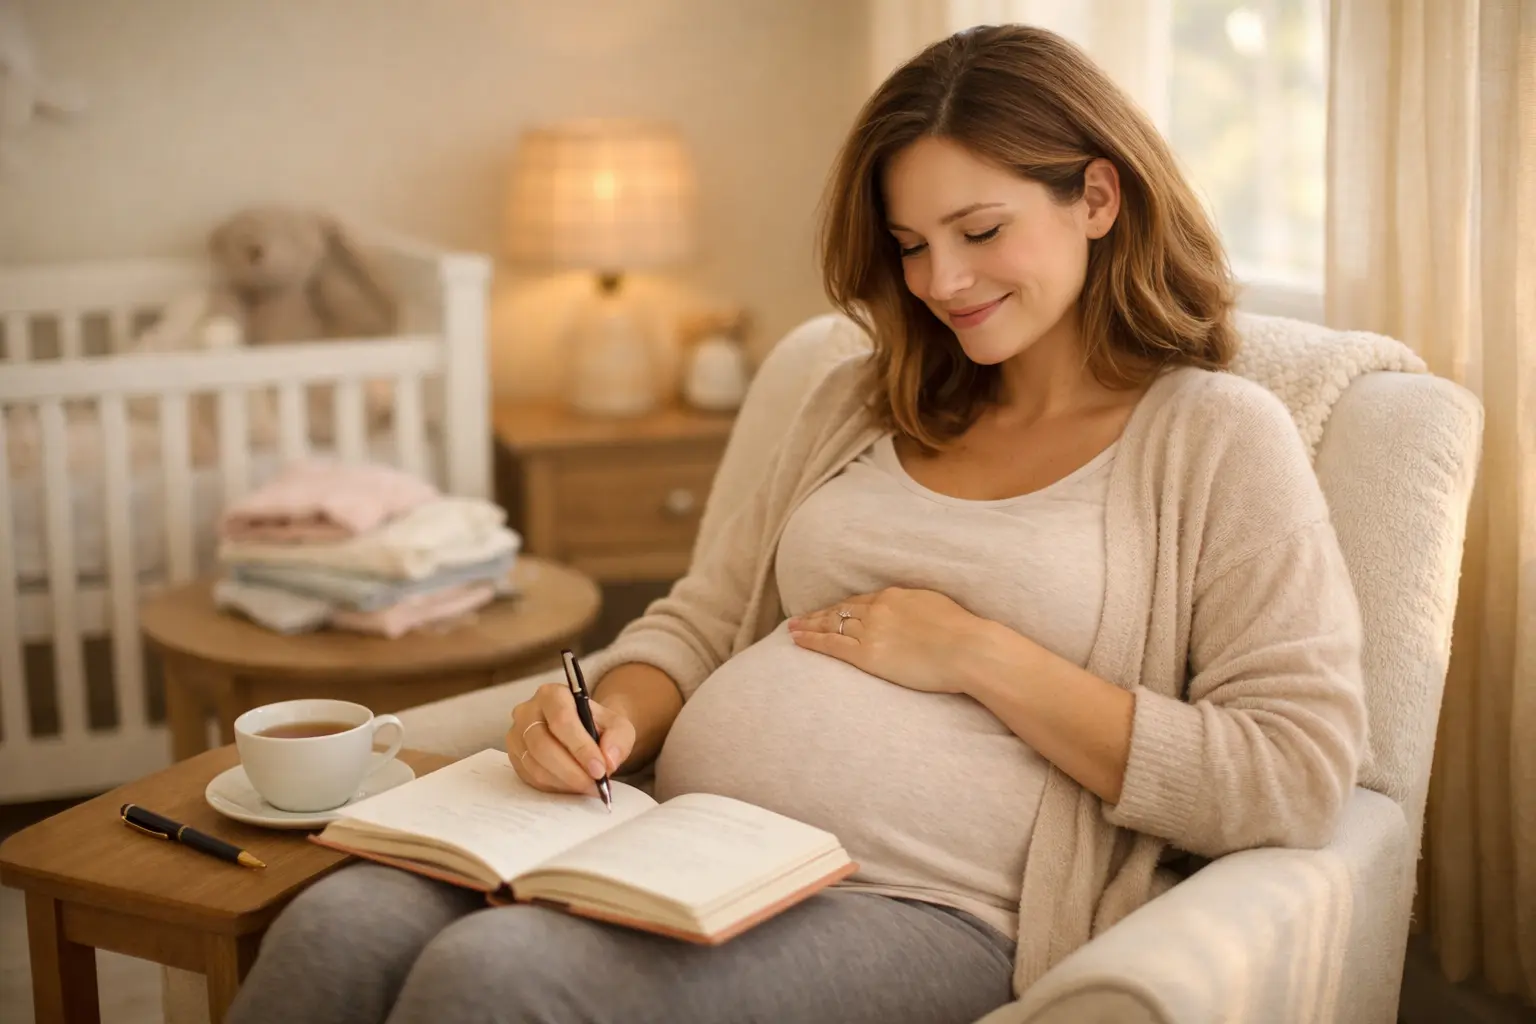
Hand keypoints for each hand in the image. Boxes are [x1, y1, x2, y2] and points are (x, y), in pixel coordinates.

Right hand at [506, 684, 632, 796]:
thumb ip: (618, 739)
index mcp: (552, 694)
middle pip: (543, 745)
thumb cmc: (597, 726)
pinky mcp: (514, 756)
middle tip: (594, 785)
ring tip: (588, 787)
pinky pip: (530, 777)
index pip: (562, 720)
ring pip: (535, 764)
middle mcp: (528, 711)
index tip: (600, 770)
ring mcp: (516, 734)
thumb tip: (608, 760)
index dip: (581, 748)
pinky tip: (572, 786)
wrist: (582, 731)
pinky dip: (554, 786)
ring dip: (564, 782)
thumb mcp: (618, 726)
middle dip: (572, 770)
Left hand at [787, 588, 998, 694]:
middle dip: (819, 614)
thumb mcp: (937, 606)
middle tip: (800, 618)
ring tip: (793, 629)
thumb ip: (917, 607)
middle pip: (840, 610)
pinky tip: (797, 640)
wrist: (967, 648)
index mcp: (894, 596)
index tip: (830, 610)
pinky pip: (831, 645)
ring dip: (809, 626)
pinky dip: (812, 641)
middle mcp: (877, 609)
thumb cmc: (962, 632)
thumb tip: (914, 613)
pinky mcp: (867, 655)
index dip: (842, 606)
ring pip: (831, 625)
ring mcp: (870, 631)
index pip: (860, 601)